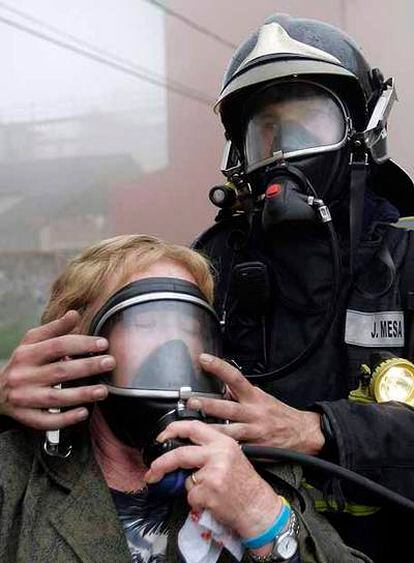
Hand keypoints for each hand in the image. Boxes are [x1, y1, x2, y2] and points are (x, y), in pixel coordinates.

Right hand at [0, 310, 114, 429]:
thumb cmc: (22, 362)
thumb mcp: (32, 341)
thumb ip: (55, 328)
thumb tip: (75, 314)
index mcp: (27, 354)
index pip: (57, 346)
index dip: (81, 344)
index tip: (103, 343)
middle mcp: (23, 376)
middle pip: (60, 371)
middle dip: (88, 367)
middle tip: (110, 363)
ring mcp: (24, 398)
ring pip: (55, 398)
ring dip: (81, 394)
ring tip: (103, 391)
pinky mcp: (25, 417)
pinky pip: (46, 421)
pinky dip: (65, 418)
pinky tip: (83, 413)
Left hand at [144, 420, 281, 538]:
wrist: (259, 508)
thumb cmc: (246, 485)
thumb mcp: (231, 456)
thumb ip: (208, 450)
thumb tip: (180, 451)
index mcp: (223, 442)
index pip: (193, 427)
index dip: (173, 429)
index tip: (161, 437)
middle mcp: (219, 454)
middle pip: (180, 453)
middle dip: (161, 464)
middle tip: (152, 471)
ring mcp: (214, 473)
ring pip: (186, 480)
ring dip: (193, 489)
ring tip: (210, 492)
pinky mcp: (209, 493)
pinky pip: (191, 497)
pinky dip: (197, 502)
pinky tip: (213, 501)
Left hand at [187, 354, 323, 454]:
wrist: (303, 433)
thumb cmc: (280, 414)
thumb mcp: (262, 397)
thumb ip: (242, 393)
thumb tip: (222, 386)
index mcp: (254, 397)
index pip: (235, 377)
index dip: (219, 367)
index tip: (203, 359)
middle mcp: (253, 412)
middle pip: (227, 407)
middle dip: (207, 405)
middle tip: (190, 402)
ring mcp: (254, 432)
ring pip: (228, 431)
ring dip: (209, 429)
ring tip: (191, 429)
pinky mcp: (255, 449)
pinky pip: (236, 448)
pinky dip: (223, 449)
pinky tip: (209, 451)